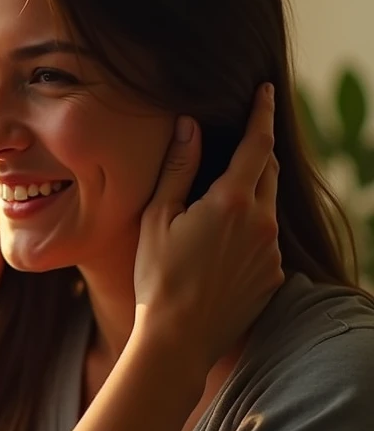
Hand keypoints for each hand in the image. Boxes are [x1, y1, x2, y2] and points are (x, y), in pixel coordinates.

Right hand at [134, 83, 283, 371]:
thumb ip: (179, 168)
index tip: (267, 92)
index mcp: (232, 201)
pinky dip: (249, 233)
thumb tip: (190, 125)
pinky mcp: (273, 277)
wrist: (178, 338)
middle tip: (238, 144)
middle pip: (268, 172)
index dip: (263, 114)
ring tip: (215, 211)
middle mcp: (262, 223)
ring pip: (267, 208)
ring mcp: (271, 252)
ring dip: (249, 198)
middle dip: (257, 154)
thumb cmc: (157, 275)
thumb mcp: (157, 216)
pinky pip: (265, 242)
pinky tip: (217, 251)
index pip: (258, 144)